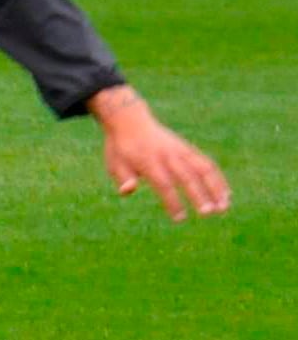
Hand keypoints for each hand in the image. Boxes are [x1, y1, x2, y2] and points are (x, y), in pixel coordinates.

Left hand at [90, 85, 230, 221]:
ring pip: (203, 168)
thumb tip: (128, 190)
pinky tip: (226, 195)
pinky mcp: (188, 149)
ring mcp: (180, 150)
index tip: (179, 218)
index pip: (163, 184)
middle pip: (187, 176)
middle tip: (208, 213)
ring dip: (215, 187)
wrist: (129, 120)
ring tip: (224, 207)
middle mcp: (167, 155)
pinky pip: (206, 163)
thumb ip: (123, 178)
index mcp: (147, 161)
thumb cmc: (120, 148)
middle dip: (199, 195)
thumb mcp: (114, 163)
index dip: (172, 201)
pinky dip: (218, 178)